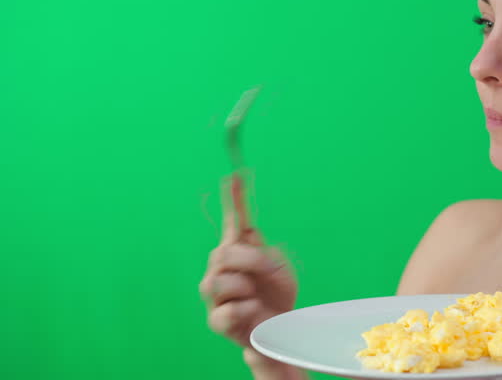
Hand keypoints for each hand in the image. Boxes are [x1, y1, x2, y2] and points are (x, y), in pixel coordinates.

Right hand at [200, 196, 299, 377]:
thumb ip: (260, 249)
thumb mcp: (278, 267)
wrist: (281, 330)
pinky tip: (252, 312)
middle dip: (253, 259)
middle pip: (225, 252)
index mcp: (238, 252)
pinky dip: (246, 310)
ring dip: (247, 286)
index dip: (234, 199)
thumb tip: (247, 232)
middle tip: (272, 269)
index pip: (233, 222)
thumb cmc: (276, 295)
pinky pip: (226, 310)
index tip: (235, 176)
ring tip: (256, 296)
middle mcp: (220, 269)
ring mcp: (215, 295)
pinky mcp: (216, 320)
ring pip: (220, 281)